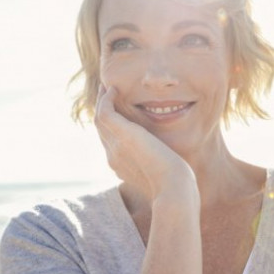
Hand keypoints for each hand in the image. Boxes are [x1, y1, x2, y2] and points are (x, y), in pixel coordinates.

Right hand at [94, 85, 197, 204]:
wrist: (173, 187)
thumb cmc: (175, 183)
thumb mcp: (162, 171)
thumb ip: (156, 163)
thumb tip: (165, 159)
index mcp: (121, 165)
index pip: (110, 141)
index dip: (112, 124)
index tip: (117, 110)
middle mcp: (113, 156)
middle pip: (101, 128)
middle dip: (103, 109)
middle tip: (107, 91)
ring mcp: (115, 147)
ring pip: (99, 118)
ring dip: (101, 100)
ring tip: (108, 86)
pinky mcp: (123, 136)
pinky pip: (105, 112)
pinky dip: (106, 99)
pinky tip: (115, 89)